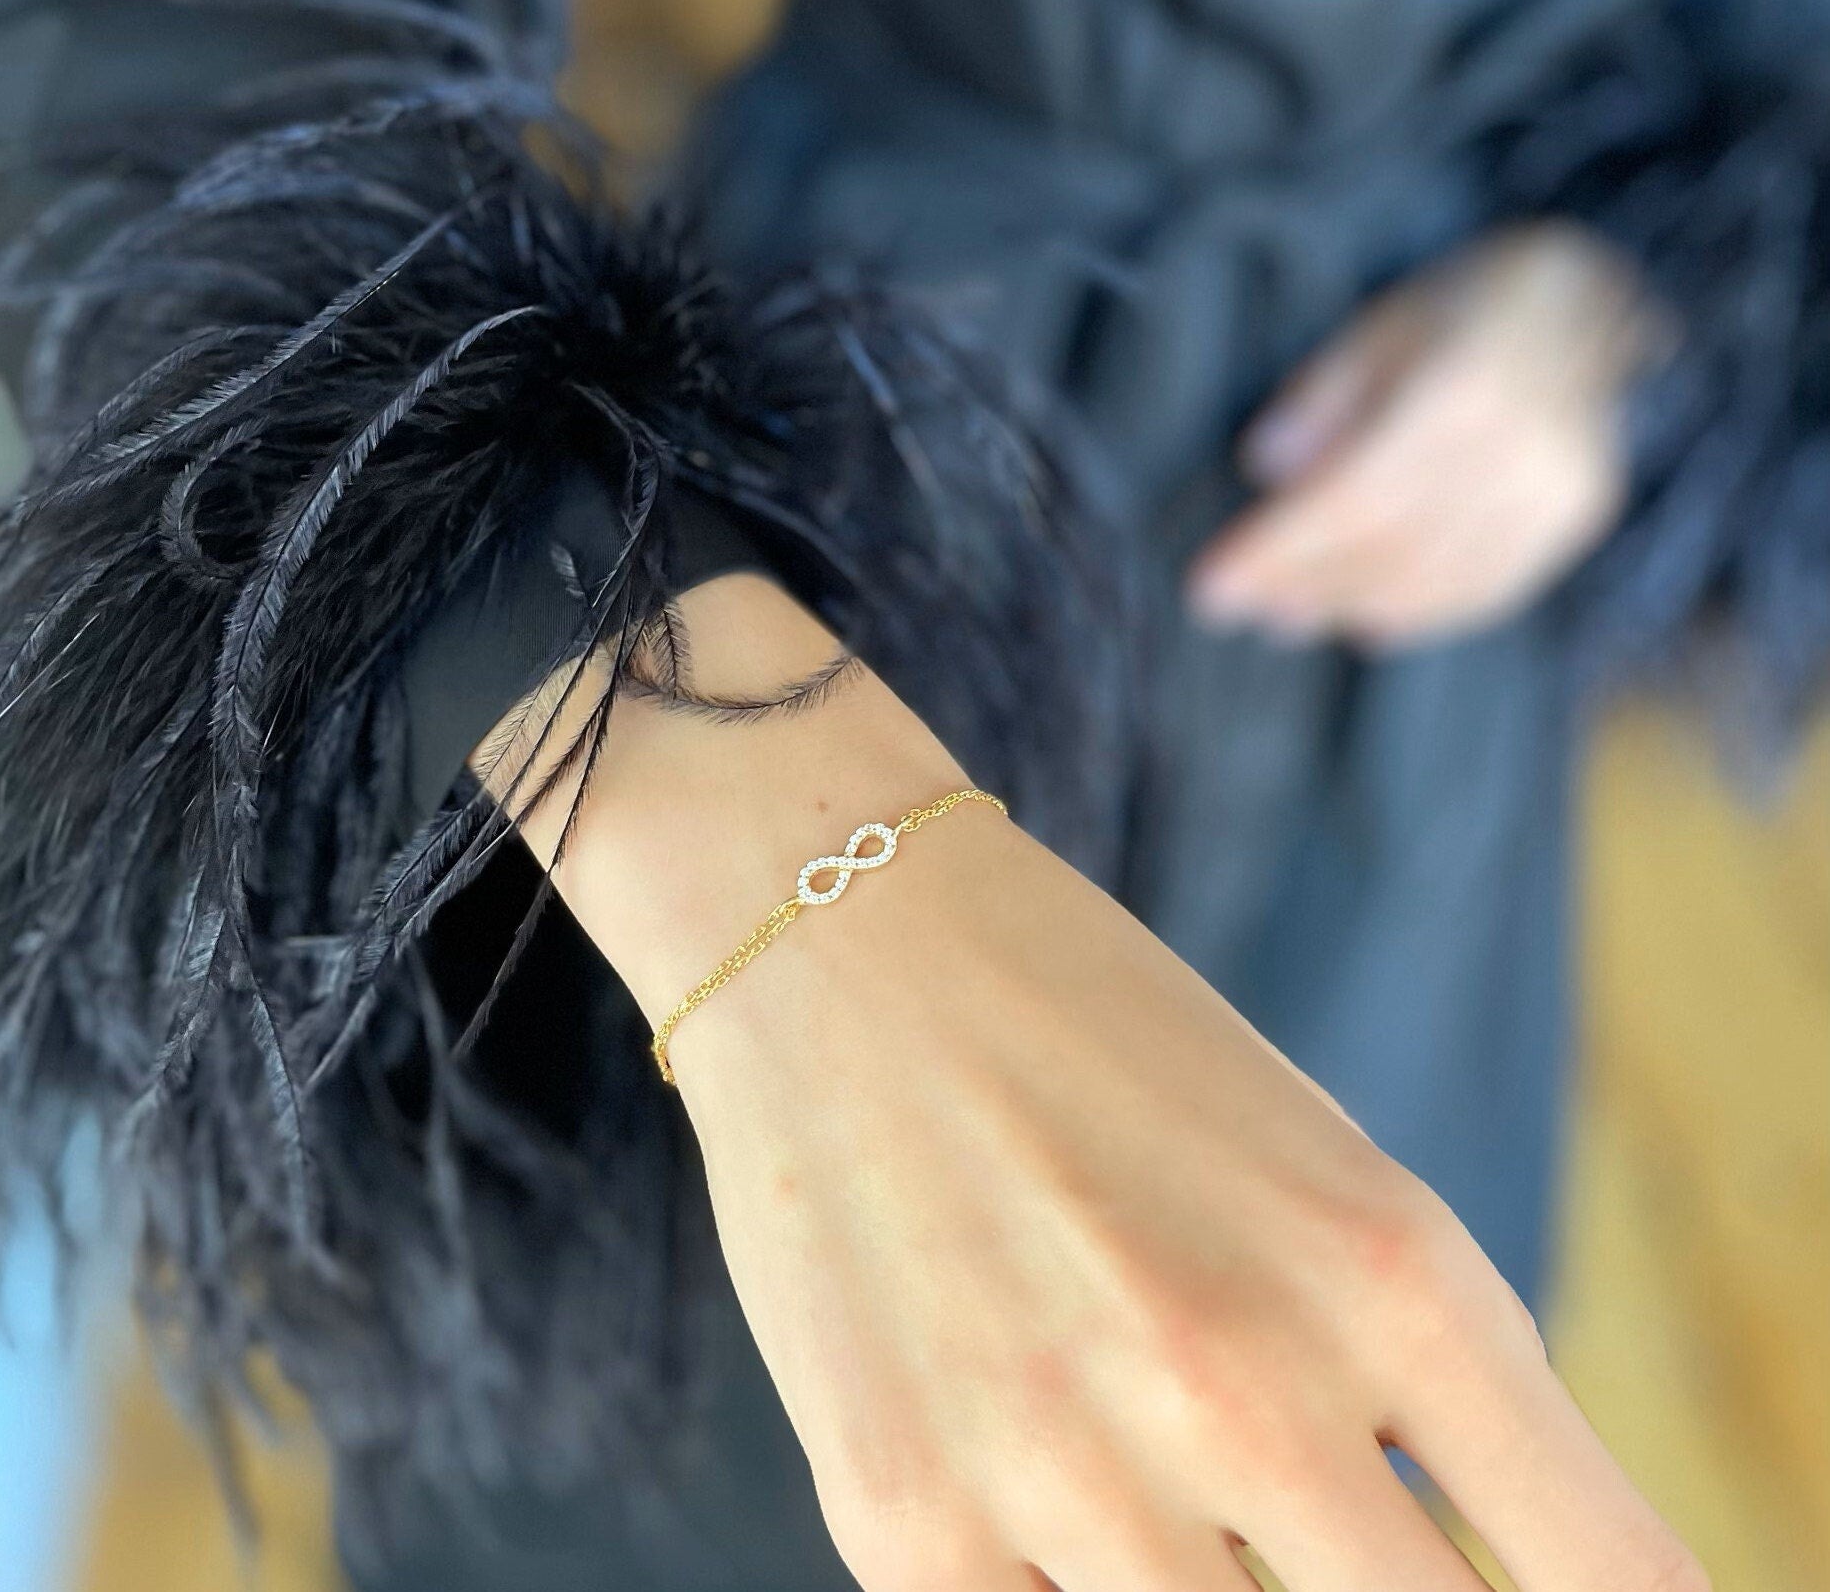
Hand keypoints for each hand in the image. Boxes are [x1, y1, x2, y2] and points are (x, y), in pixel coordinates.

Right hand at [494, 575, 1704, 1591]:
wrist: (846, 933)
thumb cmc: (1101, 1035)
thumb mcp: (1322, 1167)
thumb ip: (1427, 1384)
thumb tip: (1490, 1563)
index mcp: (1395, 1277)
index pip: (1614, 1579)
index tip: (1545, 1580)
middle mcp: (1248, 1388)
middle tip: (1307, 1506)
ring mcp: (1068, 1471)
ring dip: (1217, 1585)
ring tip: (1152, 1453)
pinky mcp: (904, 1523)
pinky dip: (1073, 1590)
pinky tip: (1044, 1489)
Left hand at [1187, 221, 1668, 649]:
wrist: (1586, 300)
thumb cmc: (1461, 305)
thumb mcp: (1375, 324)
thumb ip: (1320, 397)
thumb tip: (1267, 470)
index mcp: (1464, 386)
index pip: (1353, 494)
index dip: (1279, 548)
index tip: (1213, 587)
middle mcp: (1522, 448)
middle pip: (1390, 546)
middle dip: (1303, 583)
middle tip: (1236, 610)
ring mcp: (1559, 490)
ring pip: (1437, 579)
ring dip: (1352, 606)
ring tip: (1287, 616)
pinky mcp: (1578, 518)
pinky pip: (1488, 589)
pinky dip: (1419, 614)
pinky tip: (1363, 620)